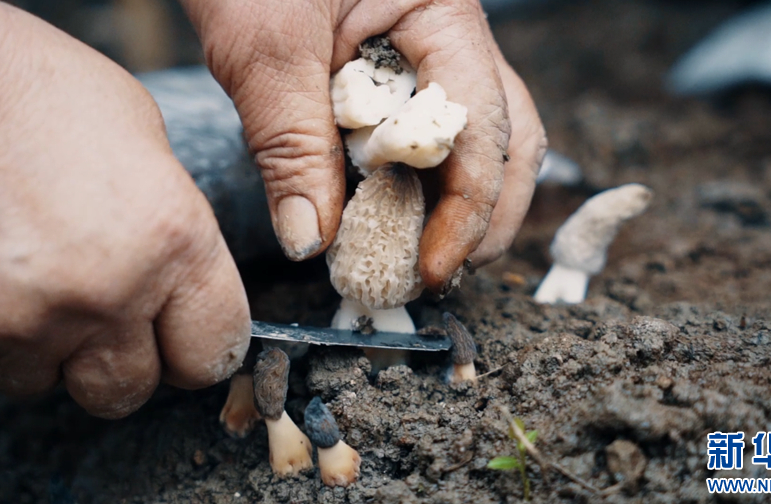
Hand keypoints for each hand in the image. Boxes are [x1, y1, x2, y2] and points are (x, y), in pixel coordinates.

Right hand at [0, 0, 250, 417]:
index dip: (201, 349)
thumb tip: (185, 288)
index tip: (185, 342)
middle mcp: (107, 292)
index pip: (215, 350)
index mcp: (174, 239)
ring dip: (41, 343)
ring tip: (26, 269)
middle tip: (97, 311)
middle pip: (130, 390)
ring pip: (45, 380)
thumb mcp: (147, 146)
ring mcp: (23, 319)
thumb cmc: (41, 92)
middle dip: (117, 359)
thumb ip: (177, 230)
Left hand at [181, 0, 546, 291]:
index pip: (483, 129)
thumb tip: (310, 240)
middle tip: (437, 272)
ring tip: (414, 253)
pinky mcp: (397, 67)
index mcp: (444, 15)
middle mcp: (452, 35)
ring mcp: (429, 50)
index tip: (430, 269)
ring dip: (451, 202)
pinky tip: (385, 212)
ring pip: (473, 137)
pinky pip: (422, 131)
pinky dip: (410, 180)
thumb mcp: (264, 48)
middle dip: (482, 215)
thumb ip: (290, 144)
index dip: (466, 212)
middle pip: (506, 137)